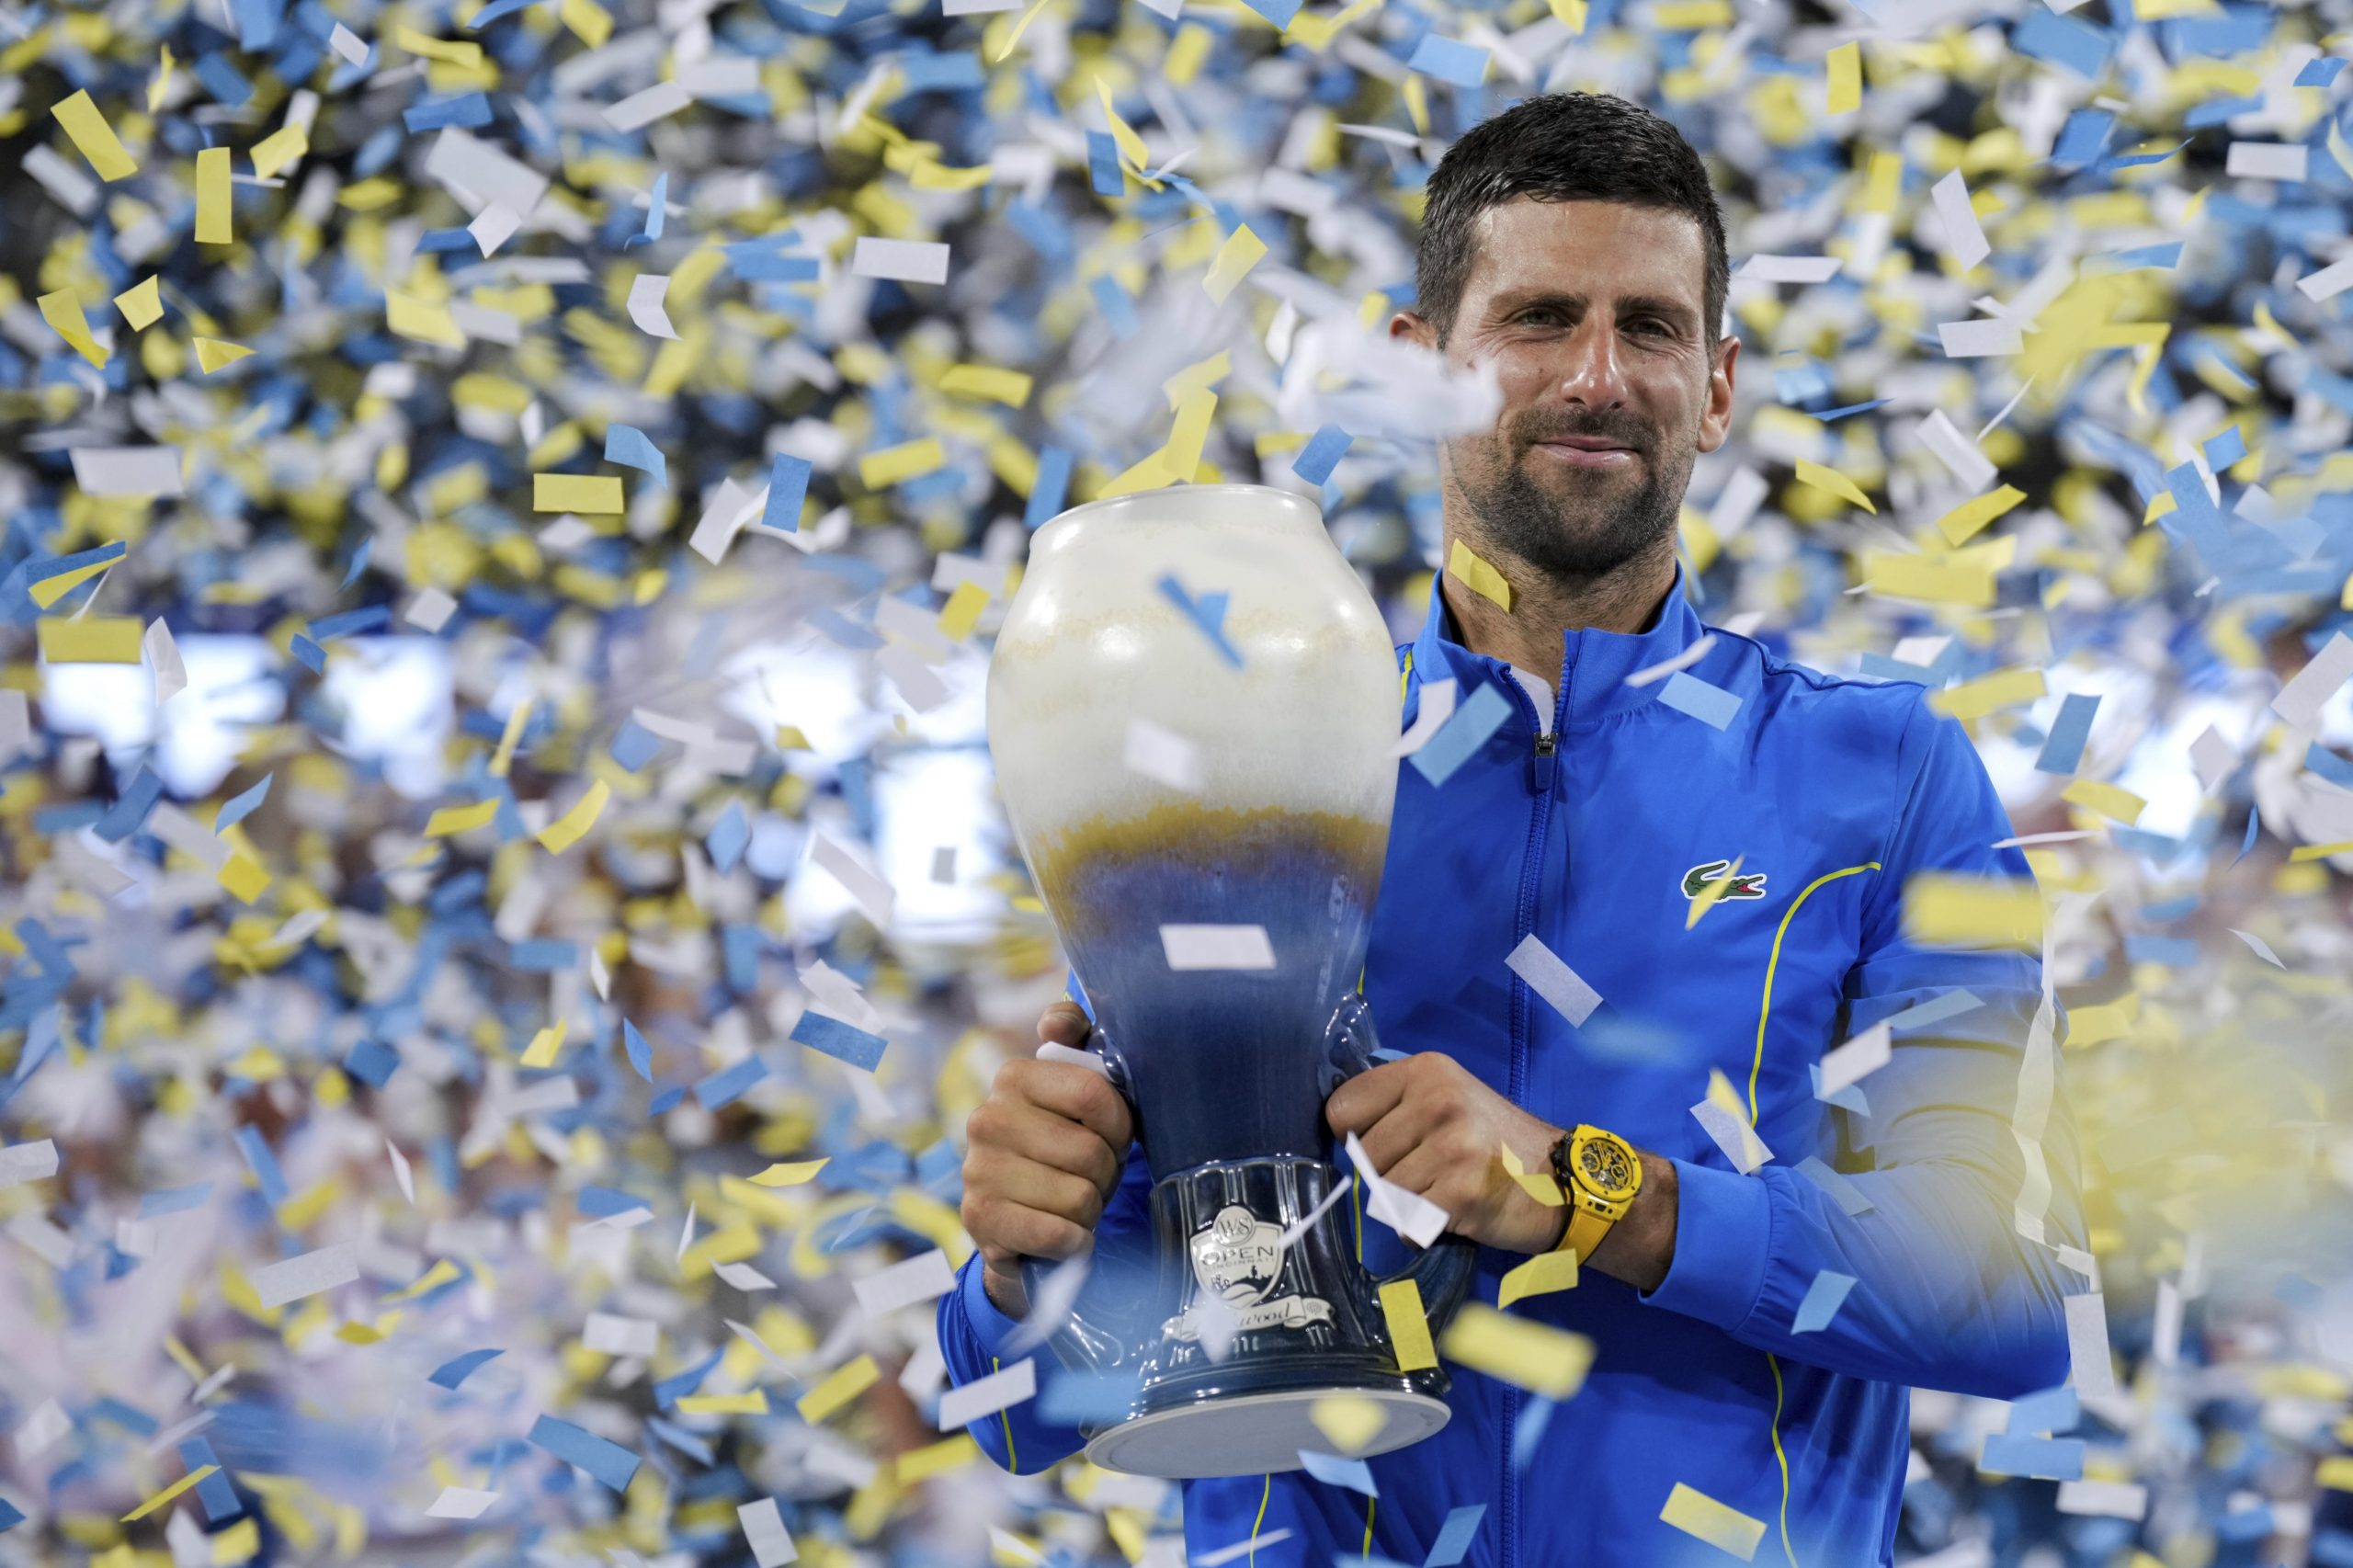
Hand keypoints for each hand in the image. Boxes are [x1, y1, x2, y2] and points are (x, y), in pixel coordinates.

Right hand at [960, 1001, 1133, 1317]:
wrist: (1025, 1231)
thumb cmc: (1065, 1156)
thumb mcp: (1081, 1099)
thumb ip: (1080, 1045)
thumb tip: (1055, 1023)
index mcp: (1014, 1077)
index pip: (1094, 1093)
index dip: (1119, 1126)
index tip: (1111, 1137)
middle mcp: (987, 1117)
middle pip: (1090, 1151)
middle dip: (1105, 1175)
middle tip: (1090, 1179)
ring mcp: (978, 1169)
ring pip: (1079, 1197)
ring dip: (1089, 1212)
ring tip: (1072, 1206)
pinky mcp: (979, 1219)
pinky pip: (1059, 1235)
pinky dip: (1074, 1242)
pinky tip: (1063, 1236)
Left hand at [1324, 1052, 1567, 1254]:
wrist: (1563, 1179)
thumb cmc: (1495, 1141)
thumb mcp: (1448, 1098)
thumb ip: (1396, 1106)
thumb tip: (1338, 1136)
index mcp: (1427, 1071)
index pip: (1342, 1108)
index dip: (1354, 1134)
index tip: (1387, 1143)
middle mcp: (1439, 1101)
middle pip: (1363, 1156)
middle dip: (1387, 1174)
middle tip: (1431, 1171)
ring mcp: (1452, 1148)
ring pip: (1384, 1192)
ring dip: (1408, 1204)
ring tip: (1446, 1190)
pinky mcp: (1461, 1194)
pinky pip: (1408, 1225)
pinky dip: (1423, 1229)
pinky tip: (1454, 1213)